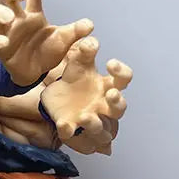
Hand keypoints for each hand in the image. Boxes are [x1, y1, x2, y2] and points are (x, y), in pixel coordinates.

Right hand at [0, 0, 93, 85]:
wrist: (36, 73)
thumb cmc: (47, 51)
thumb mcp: (63, 41)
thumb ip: (75, 32)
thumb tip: (89, 24)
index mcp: (34, 12)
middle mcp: (18, 18)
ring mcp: (7, 32)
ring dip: (0, 13)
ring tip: (10, 18)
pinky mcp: (1, 49)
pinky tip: (1, 42)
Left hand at [40, 37, 131, 154]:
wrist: (56, 98)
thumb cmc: (75, 81)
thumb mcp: (78, 64)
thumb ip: (85, 52)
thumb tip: (92, 41)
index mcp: (107, 87)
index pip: (123, 80)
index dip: (121, 73)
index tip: (110, 63)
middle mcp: (104, 107)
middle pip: (119, 109)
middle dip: (117, 103)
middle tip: (111, 94)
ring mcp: (91, 122)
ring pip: (102, 130)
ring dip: (95, 124)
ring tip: (85, 116)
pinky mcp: (74, 132)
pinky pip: (75, 137)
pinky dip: (70, 133)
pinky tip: (64, 126)